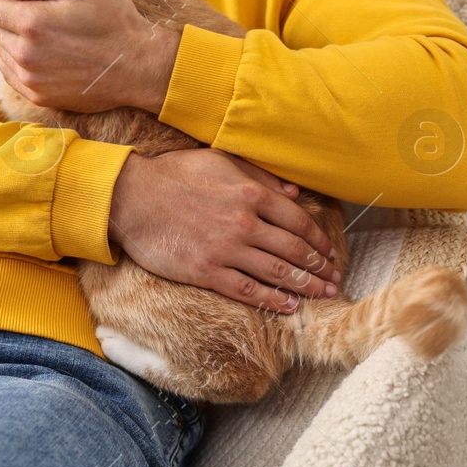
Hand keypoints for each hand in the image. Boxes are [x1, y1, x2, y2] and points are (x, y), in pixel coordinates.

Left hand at [0, 0, 179, 113]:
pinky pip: (10, 73)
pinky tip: (41, 52)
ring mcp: (29, 79)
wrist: (139, 68)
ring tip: (41, 32)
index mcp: (33, 23)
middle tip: (35, 10)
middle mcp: (24, 54)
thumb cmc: (116, 21)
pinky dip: (17, 60)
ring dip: (11, 38)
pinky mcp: (37, 96)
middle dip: (6, 15)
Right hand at [107, 148, 342, 313]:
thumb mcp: (221, 160)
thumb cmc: (176, 174)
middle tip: (334, 279)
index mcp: (251, 193)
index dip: (319, 240)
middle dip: (319, 267)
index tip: (329, 252)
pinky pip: (248, 290)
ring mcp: (226, 249)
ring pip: (277, 272)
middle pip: (294, 250)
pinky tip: (289, 306)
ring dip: (305, 286)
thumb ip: (260, 176)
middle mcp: (245, 222)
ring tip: (322, 294)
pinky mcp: (206, 271)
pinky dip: (272, 300)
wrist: (131, 197)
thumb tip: (295, 192)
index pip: (298, 222)